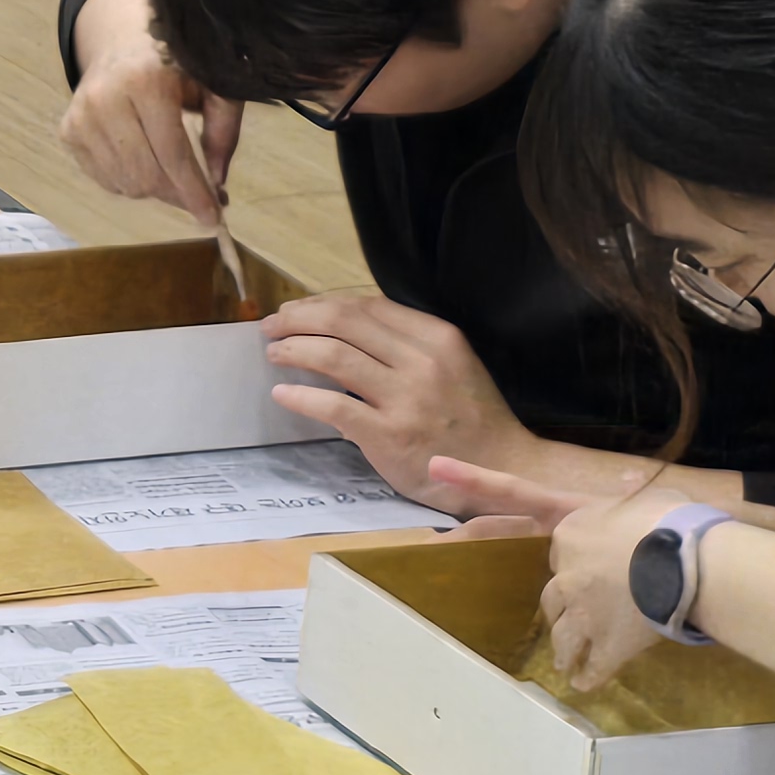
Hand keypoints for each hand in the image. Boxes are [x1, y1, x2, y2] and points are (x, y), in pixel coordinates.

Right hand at [59, 0, 240, 224]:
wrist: (124, 40)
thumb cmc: (176, 64)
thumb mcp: (213, 86)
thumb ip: (223, 131)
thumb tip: (217, 184)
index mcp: (146, 80)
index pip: (172, 153)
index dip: (194, 191)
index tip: (213, 218)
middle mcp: (106, 97)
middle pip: (146, 174)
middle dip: (176, 193)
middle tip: (197, 195)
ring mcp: (81, 115)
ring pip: (125, 182)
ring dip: (154, 188)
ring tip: (170, 170)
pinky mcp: (67, 130)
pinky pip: (104, 179)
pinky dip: (129, 181)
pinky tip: (143, 159)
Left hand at [264, 294, 539, 507]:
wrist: (503, 470)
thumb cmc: (472, 419)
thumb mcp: (453, 365)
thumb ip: (408, 344)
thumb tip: (344, 328)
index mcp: (438, 338)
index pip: (367, 305)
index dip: (323, 303)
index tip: (297, 312)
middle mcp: (422, 362)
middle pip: (344, 322)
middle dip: (299, 319)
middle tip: (272, 328)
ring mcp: (406, 399)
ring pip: (333, 356)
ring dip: (293, 349)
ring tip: (273, 353)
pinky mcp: (389, 436)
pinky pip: (334, 406)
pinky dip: (301, 395)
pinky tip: (281, 393)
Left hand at [426, 457, 675, 683]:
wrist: (695, 562)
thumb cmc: (677, 521)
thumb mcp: (653, 498)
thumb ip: (633, 503)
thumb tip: (636, 494)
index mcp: (571, 522)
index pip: (513, 493)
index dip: (470, 479)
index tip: (432, 468)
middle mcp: (564, 565)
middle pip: (551, 587)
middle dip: (567, 599)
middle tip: (589, 606)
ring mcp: (580, 607)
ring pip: (562, 632)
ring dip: (568, 645)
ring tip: (575, 659)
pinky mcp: (601, 642)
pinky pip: (587, 666)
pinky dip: (586, 675)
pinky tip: (587, 682)